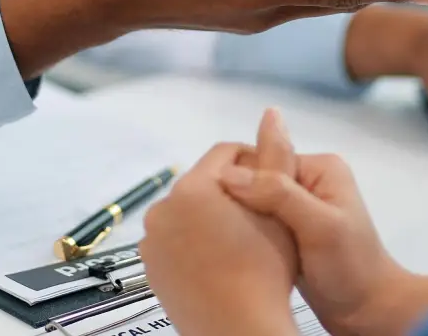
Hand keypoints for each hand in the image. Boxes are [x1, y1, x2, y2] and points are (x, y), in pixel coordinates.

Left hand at [140, 115, 300, 335]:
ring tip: (241, 242)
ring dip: (212, 218)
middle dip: (233, 192)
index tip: (275, 187)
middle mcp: (163, 208)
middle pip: (205, 183)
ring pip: (188, 212)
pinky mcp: (149, 266)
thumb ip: (275, 157)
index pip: (226, 154)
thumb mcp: (278, 208)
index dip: (256, 164)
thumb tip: (272, 112)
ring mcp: (151, 240)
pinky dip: (194, 243)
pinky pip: (174, 240)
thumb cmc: (265, 269)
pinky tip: (219, 261)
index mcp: (193, 188)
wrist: (239, 328)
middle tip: (262, 217)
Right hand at [221, 115, 427, 335]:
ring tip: (224, 236)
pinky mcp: (288, 232)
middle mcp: (308, 181)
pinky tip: (233, 246)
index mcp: (319, 167)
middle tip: (218, 224)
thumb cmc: (350, 265)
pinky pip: (258, 223)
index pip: (265, 158)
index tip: (217, 202)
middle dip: (238, 199)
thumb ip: (279, 195)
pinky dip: (247, 233)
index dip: (240, 177)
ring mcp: (297, 208)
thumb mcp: (319, 225)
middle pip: (257, 179)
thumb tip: (227, 172)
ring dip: (239, 218)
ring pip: (254, 203)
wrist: (367, 311)